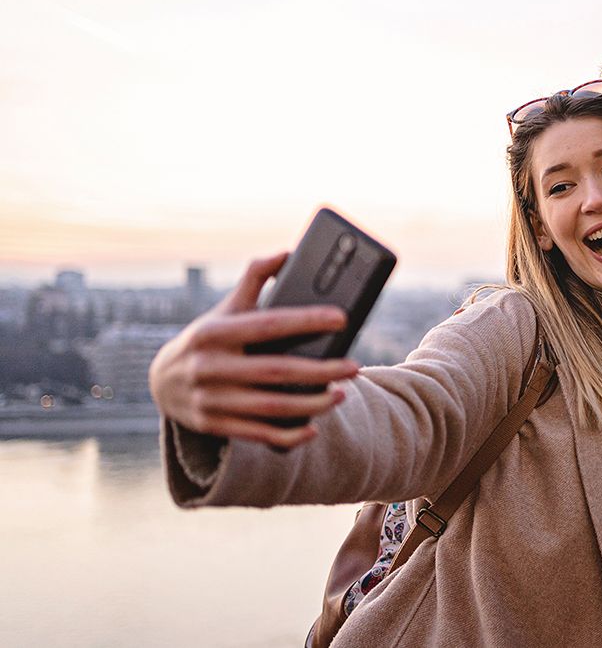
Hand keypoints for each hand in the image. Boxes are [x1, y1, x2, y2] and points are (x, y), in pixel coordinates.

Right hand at [148, 253, 359, 448]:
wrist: (161, 381)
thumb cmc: (207, 338)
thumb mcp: (224, 309)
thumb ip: (254, 279)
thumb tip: (287, 253)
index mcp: (214, 332)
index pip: (269, 324)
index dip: (307, 320)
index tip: (342, 318)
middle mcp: (210, 366)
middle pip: (277, 370)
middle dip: (321, 370)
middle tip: (354, 366)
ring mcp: (209, 399)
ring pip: (271, 407)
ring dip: (312, 404)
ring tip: (342, 394)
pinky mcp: (213, 425)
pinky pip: (257, 433)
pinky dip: (287, 435)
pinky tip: (312, 427)